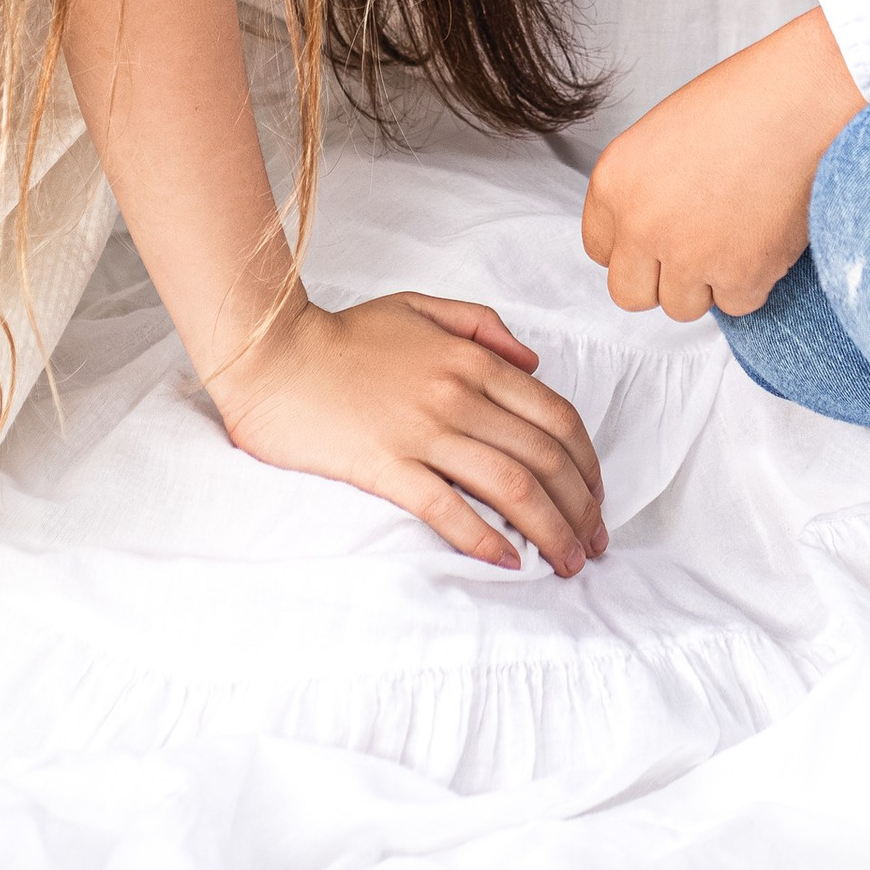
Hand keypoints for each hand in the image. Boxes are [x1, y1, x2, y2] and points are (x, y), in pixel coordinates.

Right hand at [214, 291, 607, 576]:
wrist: (273, 355)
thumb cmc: (344, 334)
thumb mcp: (420, 307)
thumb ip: (482, 325)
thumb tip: (534, 361)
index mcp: (472, 360)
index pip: (556, 417)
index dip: (588, 463)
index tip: (597, 498)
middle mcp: (458, 396)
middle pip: (545, 458)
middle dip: (582, 507)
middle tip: (593, 545)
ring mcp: (423, 432)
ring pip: (511, 487)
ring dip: (551, 531)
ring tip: (567, 563)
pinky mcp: (386, 466)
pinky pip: (448, 509)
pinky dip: (486, 539)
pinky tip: (508, 562)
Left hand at [581, 9, 866, 323]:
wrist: (802, 99)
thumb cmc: (743, 101)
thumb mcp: (664, 135)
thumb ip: (645, 189)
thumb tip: (651, 234)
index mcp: (614, 182)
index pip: (599, 249)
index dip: (634, 245)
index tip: (659, 235)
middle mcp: (641, 226)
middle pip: (630, 293)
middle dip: (660, 279)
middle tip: (695, 249)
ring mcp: (689, 257)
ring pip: (683, 306)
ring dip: (708, 282)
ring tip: (737, 233)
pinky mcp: (740, 276)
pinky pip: (736, 304)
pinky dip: (753, 281)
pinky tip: (765, 236)